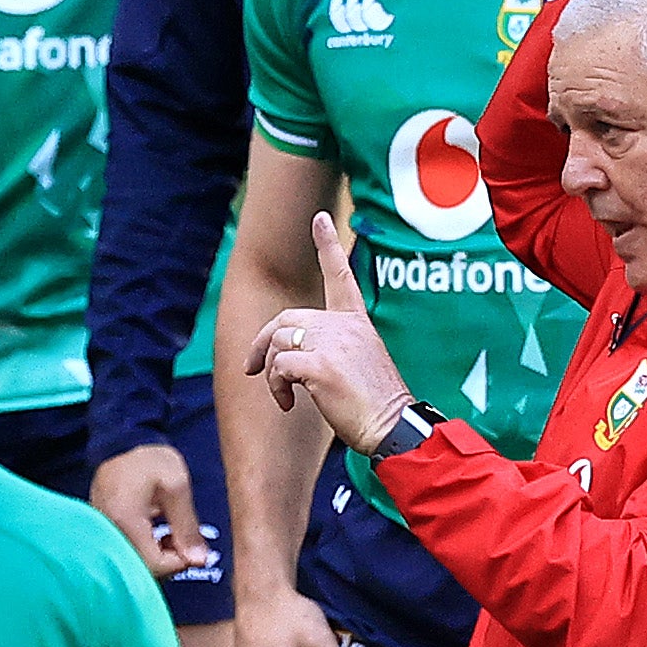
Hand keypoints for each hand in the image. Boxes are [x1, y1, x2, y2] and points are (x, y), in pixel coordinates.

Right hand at [88, 443, 213, 578]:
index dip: (180, 561)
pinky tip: (155, 534)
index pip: (155, 565)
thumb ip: (187, 525)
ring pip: (135, 565)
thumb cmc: (149, 460)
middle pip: (143, 570)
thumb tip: (199, 560)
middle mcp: (108, 532)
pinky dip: (146, 551)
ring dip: (158, 557)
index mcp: (125, 521)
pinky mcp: (103, 533)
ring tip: (170, 534)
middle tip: (183, 540)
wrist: (121, 444)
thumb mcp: (177, 486)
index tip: (193, 545)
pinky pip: (127, 555)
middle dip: (169, 561)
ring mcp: (103, 534)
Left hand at [244, 213, 415, 453]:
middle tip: (254, 369)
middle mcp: (344, 326)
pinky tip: (288, 403)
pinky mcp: (319, 366)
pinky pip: (279, 366)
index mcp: (357, 322)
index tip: (320, 219)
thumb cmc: (376, 404)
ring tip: (285, 396)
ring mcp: (332, 343)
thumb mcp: (359, 362)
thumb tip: (292, 356)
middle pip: (286, 318)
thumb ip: (333, 347)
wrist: (393, 426)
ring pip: (278, 343)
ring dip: (272, 374)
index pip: (340, 275)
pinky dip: (276, 387)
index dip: (328, 245)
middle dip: (263, 343)